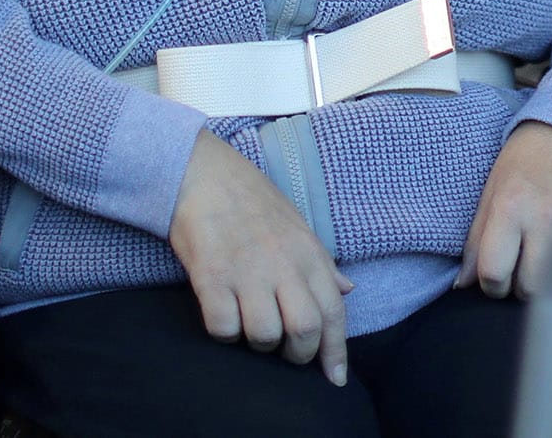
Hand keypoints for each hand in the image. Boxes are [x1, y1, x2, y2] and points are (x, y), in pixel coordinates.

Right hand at [168, 131, 353, 383]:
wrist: (203, 173)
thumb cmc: (253, 201)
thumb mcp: (298, 226)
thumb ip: (322, 263)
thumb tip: (348, 290)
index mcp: (309, 253)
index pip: (334, 312)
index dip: (336, 352)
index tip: (335, 379)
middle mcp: (283, 263)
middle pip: (305, 330)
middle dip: (298, 354)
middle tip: (285, 351)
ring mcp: (246, 270)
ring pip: (264, 335)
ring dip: (257, 343)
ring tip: (250, 326)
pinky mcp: (211, 275)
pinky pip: (223, 327)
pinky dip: (224, 334)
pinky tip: (222, 316)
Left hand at [456, 121, 551, 299]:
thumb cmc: (525, 162)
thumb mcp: (491, 191)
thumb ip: (476, 240)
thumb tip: (462, 284)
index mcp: (511, 207)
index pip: (494, 273)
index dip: (490, 282)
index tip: (495, 271)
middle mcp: (546, 218)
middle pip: (530, 288)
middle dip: (520, 284)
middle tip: (520, 264)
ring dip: (548, 278)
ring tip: (543, 253)